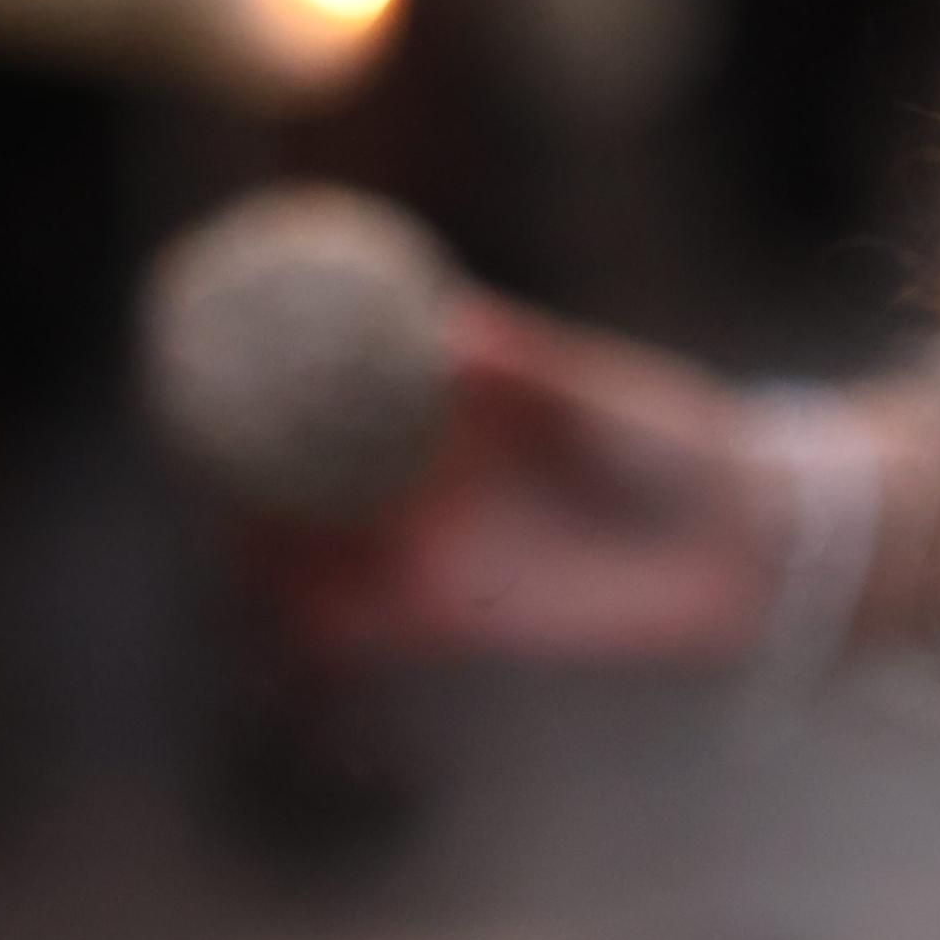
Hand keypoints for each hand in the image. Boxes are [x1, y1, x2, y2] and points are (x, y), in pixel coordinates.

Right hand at [258, 296, 939, 671]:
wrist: (742, 541)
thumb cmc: (671, 443)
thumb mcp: (590, 390)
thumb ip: (516, 361)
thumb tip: (437, 318)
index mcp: (449, 406)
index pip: (333, 390)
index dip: (266, 383)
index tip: (208, 360)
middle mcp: (427, 477)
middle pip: (305, 476)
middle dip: (243, 471)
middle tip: (197, 456)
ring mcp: (433, 546)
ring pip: (318, 551)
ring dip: (266, 548)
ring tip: (230, 534)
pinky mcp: (454, 618)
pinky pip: (364, 621)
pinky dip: (318, 616)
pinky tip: (288, 605)